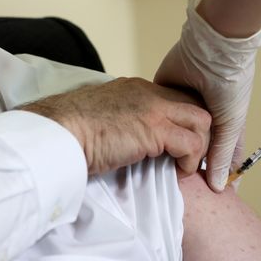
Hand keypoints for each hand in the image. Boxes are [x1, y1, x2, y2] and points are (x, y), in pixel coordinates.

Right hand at [22, 77, 210, 174]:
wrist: (59, 132)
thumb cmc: (72, 130)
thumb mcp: (104, 116)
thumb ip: (123, 119)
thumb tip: (130, 138)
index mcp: (136, 88)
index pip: (177, 98)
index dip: (184, 121)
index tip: (181, 144)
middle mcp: (149, 92)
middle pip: (195, 105)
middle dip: (200, 132)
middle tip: (189, 156)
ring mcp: (154, 108)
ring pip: (201, 121)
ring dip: (199, 146)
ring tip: (185, 165)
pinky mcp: (155, 129)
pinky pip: (192, 143)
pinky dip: (191, 161)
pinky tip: (179, 171)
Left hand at [155, 0, 260, 191]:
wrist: (211, 49)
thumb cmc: (229, 85)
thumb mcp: (230, 123)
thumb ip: (220, 154)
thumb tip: (217, 186)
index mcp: (223, 121)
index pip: (220, 154)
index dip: (215, 173)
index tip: (208, 195)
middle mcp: (202, 114)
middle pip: (192, 146)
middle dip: (186, 162)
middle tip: (177, 184)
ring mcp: (181, 103)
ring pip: (170, 132)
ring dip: (165, 146)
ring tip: (156, 169)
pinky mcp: (162, 92)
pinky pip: (154, 114)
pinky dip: (149, 126)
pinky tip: (141, 143)